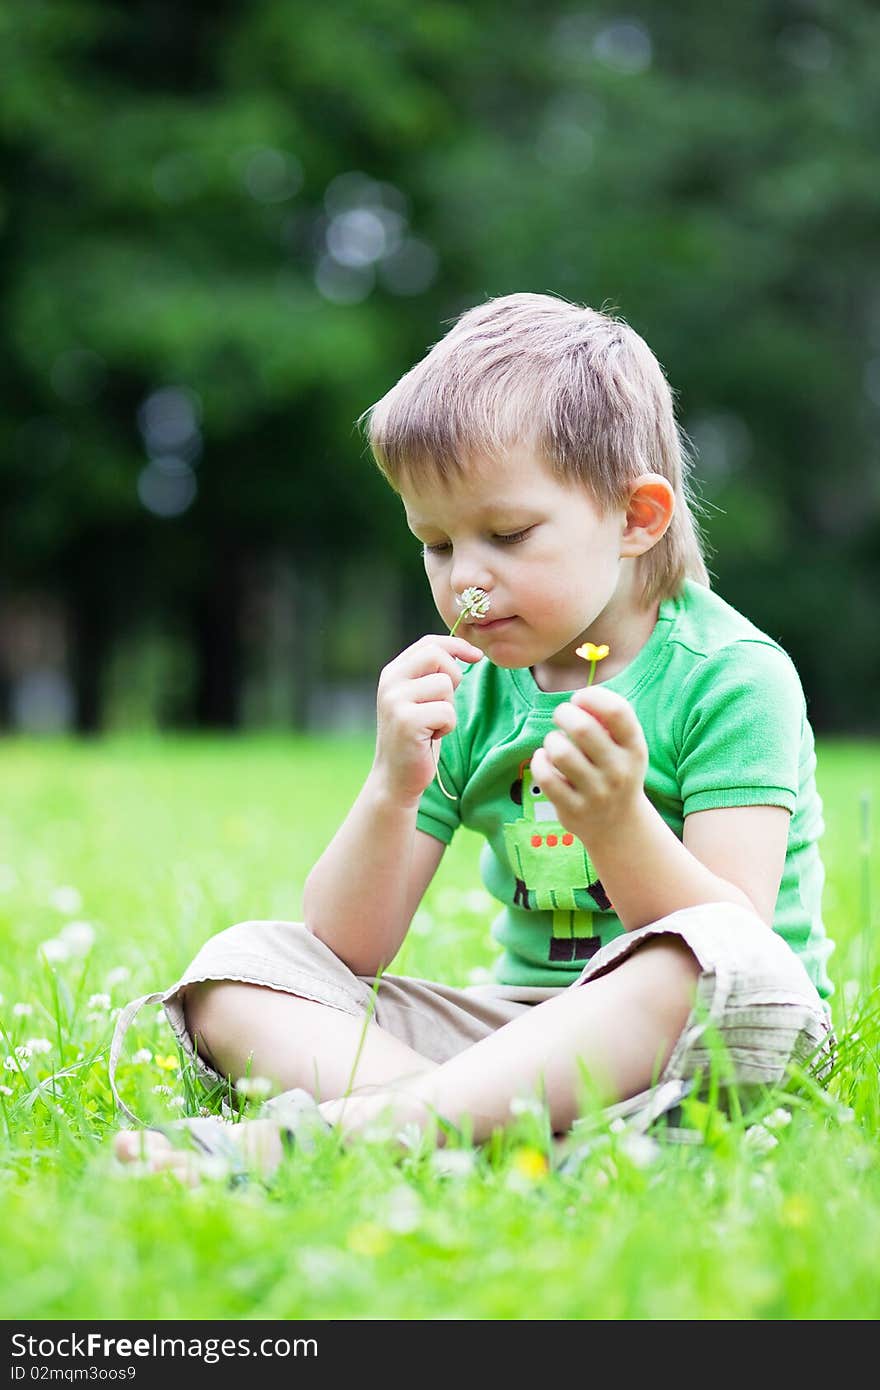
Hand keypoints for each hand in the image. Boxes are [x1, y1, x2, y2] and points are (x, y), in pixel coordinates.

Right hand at [373, 634, 483, 806]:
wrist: (396, 777)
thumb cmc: (417, 737)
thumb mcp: (420, 698)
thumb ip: (432, 674)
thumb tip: (467, 651)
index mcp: (393, 672)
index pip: (429, 643)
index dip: (457, 645)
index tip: (476, 657)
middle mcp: (390, 682)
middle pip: (437, 656)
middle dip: (454, 676)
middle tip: (446, 702)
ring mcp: (395, 701)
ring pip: (445, 686)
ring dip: (449, 708)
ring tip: (434, 725)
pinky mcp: (406, 722)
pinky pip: (447, 712)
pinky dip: (447, 726)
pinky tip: (432, 737)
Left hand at [530, 686, 647, 842]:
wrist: (619, 825)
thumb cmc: (616, 771)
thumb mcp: (626, 747)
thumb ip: (609, 721)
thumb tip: (579, 698)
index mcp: (634, 749)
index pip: (617, 711)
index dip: (593, 696)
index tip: (580, 698)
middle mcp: (619, 771)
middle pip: (583, 728)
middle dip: (564, 713)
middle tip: (561, 716)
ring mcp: (596, 793)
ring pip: (560, 752)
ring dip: (551, 740)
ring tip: (555, 743)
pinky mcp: (573, 810)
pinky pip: (545, 776)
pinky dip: (539, 761)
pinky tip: (544, 760)